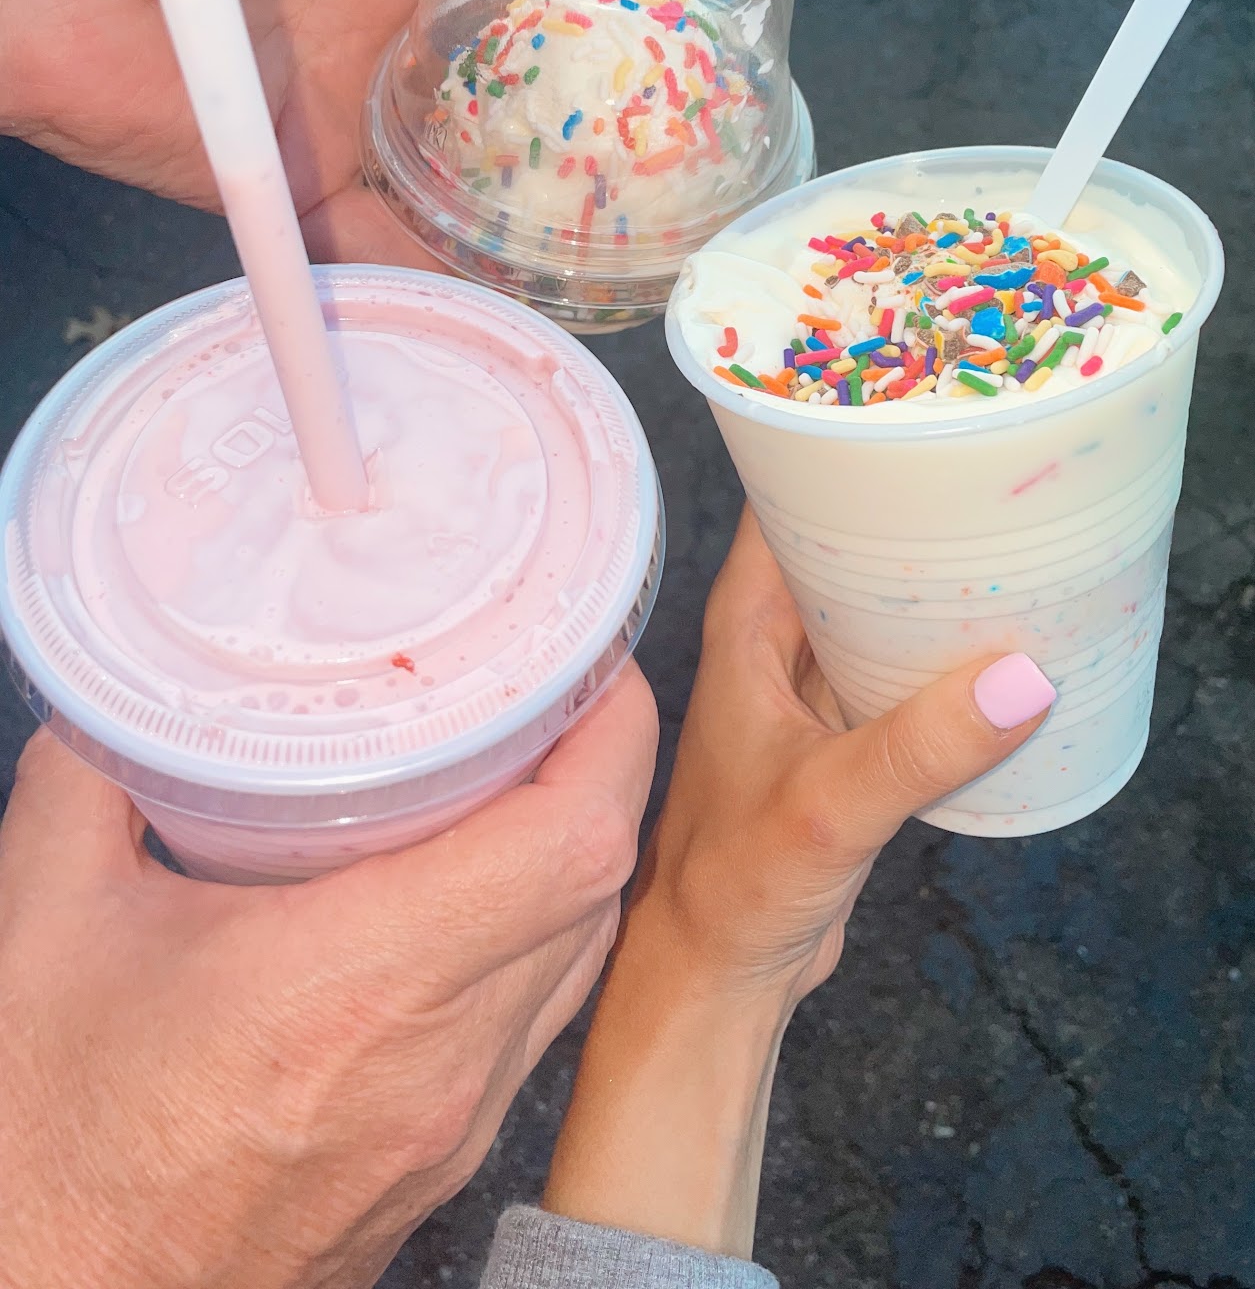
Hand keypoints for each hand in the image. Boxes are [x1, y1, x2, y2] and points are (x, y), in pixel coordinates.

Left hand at [0, 0, 661, 263]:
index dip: (608, 36)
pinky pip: (378, 257)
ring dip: (526, 227)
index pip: (534, 3)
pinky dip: (436, 288)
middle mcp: (390, 42)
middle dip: (585, 149)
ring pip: (460, 192)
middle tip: (681, 187)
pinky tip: (513, 310)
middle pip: (509, 110)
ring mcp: (346, 123)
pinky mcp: (292, 192)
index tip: (692, 70)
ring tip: (621, 261)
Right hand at [0, 663, 657, 1288]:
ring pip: (576, 961)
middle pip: (593, 891)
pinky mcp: (435, 1170)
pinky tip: (475, 902)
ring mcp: (448, 1129)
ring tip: (524, 779)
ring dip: (569, 862)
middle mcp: (437, 1065)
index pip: (570, 846)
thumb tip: (118, 703)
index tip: (591, 670)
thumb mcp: (43, 931)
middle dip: (599, 774)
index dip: (611, 738)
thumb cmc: (48, 1158)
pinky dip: (532, 944)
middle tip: (558, 697)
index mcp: (357, 987)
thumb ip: (87, 783)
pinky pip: (531, 1029)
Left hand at [543, 509, 1053, 1255]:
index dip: (841, 447)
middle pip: (845, 545)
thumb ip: (923, 745)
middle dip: (912, 510)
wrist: (718, 979)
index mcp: (747, 627)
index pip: (788, 499)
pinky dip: (948, 655)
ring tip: (1023, 540)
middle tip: (1002, 468)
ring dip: (935, 585)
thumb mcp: (834, 804)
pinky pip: (904, 671)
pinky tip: (1011, 646)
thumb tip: (1027, 680)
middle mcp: (777, 645)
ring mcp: (815, 692)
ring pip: (879, 610)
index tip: (919, 409)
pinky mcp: (850, 741)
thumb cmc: (734, 887)